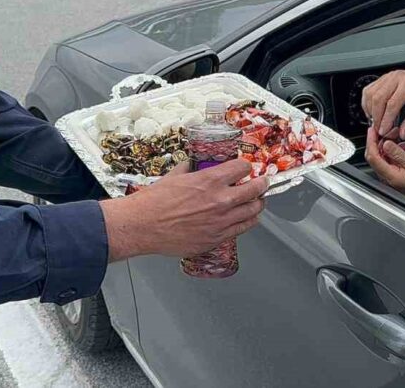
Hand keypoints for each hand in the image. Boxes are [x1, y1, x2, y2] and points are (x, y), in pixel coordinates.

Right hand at [102, 159, 268, 260]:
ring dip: (257, 204)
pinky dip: (247, 222)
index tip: (245, 168)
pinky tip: (245, 219)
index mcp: (210, 180)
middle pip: (255, 190)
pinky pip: (242, 229)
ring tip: (257, 202)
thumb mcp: (174, 175)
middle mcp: (220, 200)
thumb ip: (191, 169)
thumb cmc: (154, 202)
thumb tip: (196, 165)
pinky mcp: (217, 239)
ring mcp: (221, 222)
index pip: (243, 168)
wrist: (142, 226)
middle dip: (261, 184)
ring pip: (253, 212)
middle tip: (262, 183)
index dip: (245, 167)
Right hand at [361, 70, 404, 138]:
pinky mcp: (383, 79)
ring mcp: (388, 76)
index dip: (386, 120)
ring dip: (370, 110)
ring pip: (370, 93)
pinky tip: (373, 112)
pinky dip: (367, 103)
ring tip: (376, 122)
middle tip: (378, 129)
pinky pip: (369, 90)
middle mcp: (396, 77)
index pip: (392, 104)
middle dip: (376, 117)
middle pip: (378, 98)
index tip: (383, 131)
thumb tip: (401, 133)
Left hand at [365, 127, 404, 219]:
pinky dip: (396, 151)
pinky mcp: (395, 176)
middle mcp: (388, 178)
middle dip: (380, 140)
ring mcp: (391, 177)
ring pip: (383, 156)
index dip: (371, 141)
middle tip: (390, 130)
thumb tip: (386, 144)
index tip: (372, 130)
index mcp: (391, 176)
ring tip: (401, 137)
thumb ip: (399, 155)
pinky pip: (390, 160)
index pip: (373, 157)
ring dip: (390, 144)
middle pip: (375, 156)